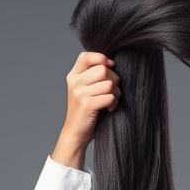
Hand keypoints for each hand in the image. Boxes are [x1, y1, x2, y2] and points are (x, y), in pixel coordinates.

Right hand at [51, 51, 120, 169]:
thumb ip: (93, 76)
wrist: (76, 133)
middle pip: (102, 70)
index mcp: (73, 76)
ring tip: (112, 101)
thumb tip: (112, 64)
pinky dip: (114, 103)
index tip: (110, 66)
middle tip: (113, 91)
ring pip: (108, 84)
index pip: (86, 56)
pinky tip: (110, 109)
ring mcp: (79, 94)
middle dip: (114, 80)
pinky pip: (109, 97)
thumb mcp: (84, 89)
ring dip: (116, 93)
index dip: (101, 58)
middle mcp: (74, 83)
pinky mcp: (87, 105)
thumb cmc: (85, 111)